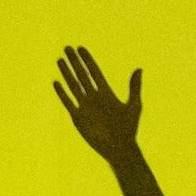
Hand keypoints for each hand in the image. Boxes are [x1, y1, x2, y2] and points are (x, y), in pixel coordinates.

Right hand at [49, 46, 145, 165]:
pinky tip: (56, 82)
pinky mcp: (78, 118)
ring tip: (60, 60)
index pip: (94, 72)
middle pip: (82, 75)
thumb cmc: (129, 128)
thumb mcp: (134, 105)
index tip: (81, 48)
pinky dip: (62, 93)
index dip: (87, 60)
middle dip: (75, 62)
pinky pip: (68, 102)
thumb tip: (139, 69)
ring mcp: (85, 107)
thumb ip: (134, 87)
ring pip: (73, 86)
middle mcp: (94, 97)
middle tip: (67, 47)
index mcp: (106, 93)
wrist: (119, 148)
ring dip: (66, 73)